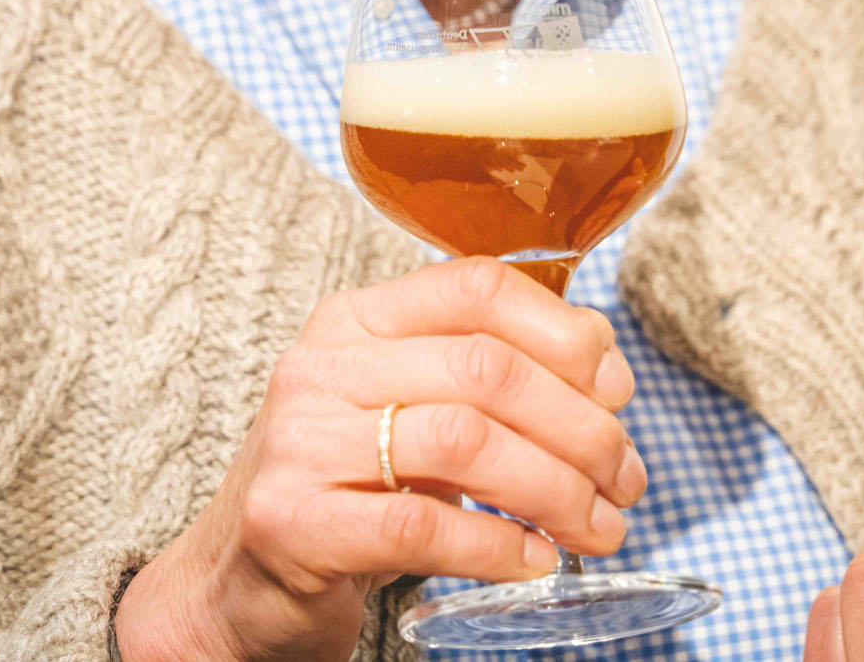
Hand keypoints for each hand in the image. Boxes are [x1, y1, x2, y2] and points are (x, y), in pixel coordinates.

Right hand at [114, 256, 643, 661]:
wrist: (237, 578)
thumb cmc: (348, 484)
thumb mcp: (407, 406)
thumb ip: (486, 374)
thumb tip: (605, 366)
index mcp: (356, 319)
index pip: (475, 286)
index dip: (563, 331)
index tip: (616, 386)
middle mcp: (323, 364)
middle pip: (486, 368)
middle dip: (579, 425)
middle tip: (626, 477)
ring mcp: (301, 440)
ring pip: (464, 441)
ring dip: (555, 489)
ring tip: (599, 526)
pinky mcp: (293, 521)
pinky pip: (421, 524)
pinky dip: (497, 545)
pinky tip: (536, 561)